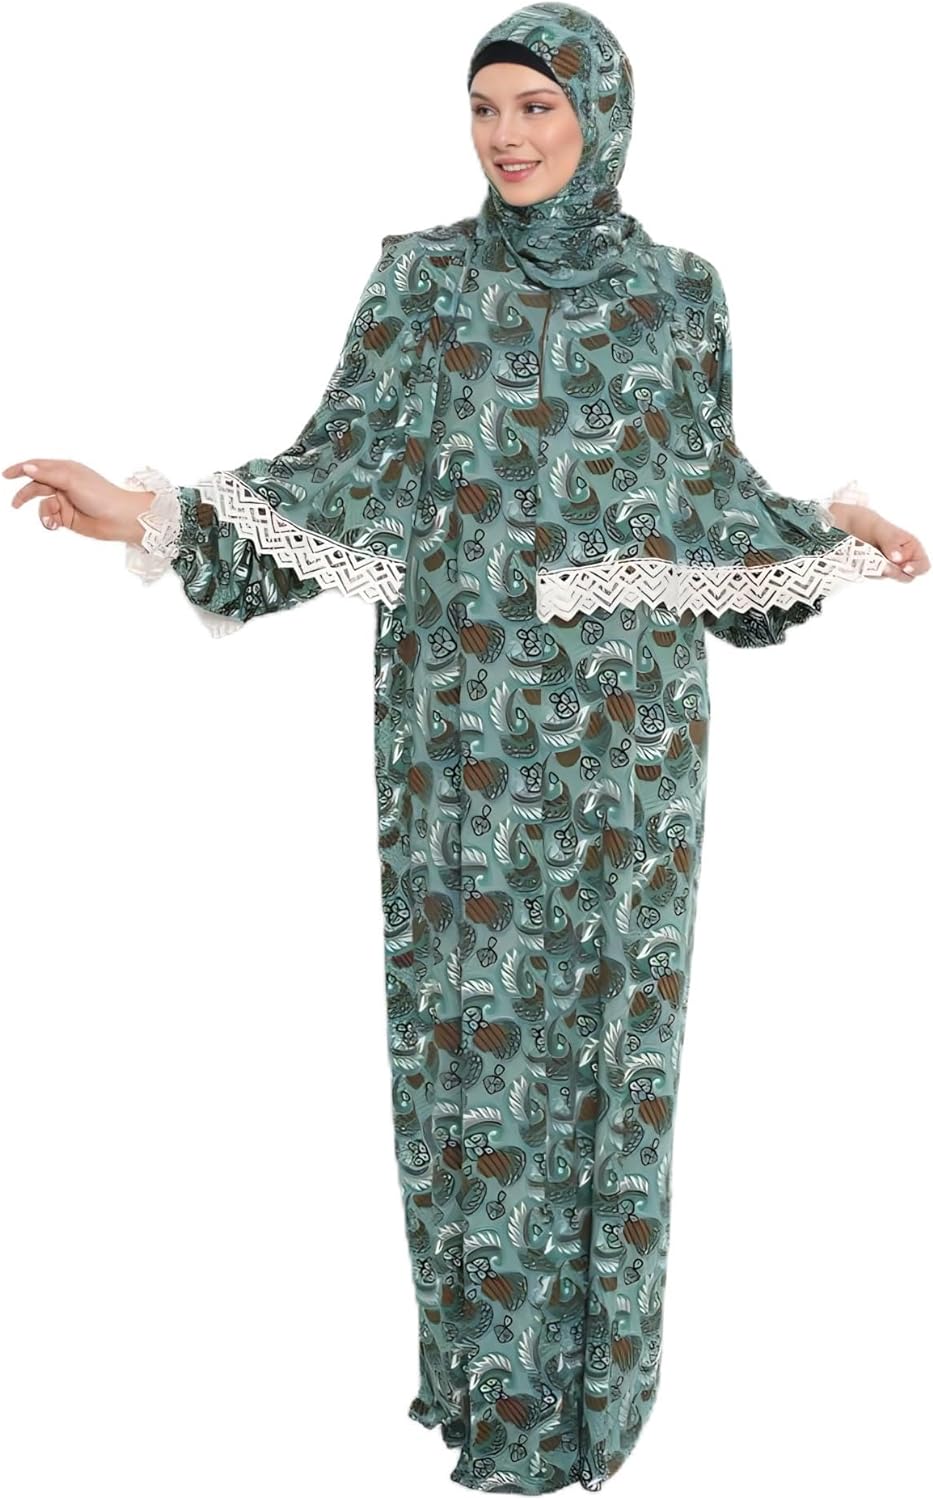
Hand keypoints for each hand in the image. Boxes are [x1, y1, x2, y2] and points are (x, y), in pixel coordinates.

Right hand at [3, 458, 148, 542]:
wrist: (119, 519)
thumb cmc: (100, 495)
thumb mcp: (71, 480)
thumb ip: (47, 474)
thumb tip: (27, 468)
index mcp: (65, 469)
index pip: (38, 466)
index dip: (21, 469)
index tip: (6, 475)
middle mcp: (64, 484)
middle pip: (36, 486)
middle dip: (26, 495)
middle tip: (15, 504)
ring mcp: (65, 501)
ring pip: (42, 504)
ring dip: (44, 511)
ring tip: (54, 517)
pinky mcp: (67, 517)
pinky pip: (49, 517)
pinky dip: (49, 520)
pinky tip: (56, 524)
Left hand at [842, 503, 928, 583]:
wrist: (851, 528)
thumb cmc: (872, 526)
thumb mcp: (882, 530)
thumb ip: (891, 543)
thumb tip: (898, 558)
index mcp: (912, 548)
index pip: (922, 565)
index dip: (916, 568)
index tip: (904, 567)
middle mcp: (903, 561)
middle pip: (906, 576)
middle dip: (895, 571)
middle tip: (883, 562)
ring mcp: (889, 568)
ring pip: (888, 577)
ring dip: (879, 570)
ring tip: (869, 555)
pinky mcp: (875, 573)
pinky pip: (874, 577)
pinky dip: (868, 570)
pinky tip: (863, 558)